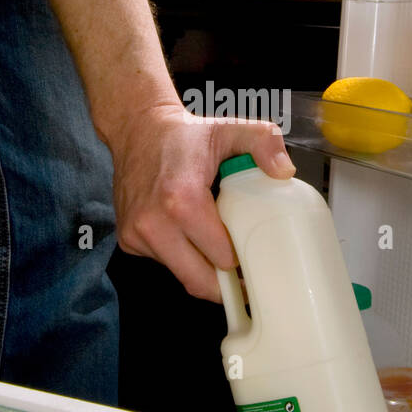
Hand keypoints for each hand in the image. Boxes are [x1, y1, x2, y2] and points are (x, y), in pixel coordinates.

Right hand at [108, 101, 295, 299]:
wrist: (137, 129)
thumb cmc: (185, 135)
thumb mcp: (230, 129)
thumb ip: (264, 141)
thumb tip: (285, 171)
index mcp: (182, 200)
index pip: (221, 257)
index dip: (242, 261)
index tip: (255, 258)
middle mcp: (154, 223)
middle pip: (199, 281)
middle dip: (224, 282)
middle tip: (244, 275)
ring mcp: (137, 234)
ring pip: (181, 274)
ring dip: (201, 268)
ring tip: (215, 247)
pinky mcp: (127, 239)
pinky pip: (163, 263)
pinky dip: (180, 257)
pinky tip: (188, 235)